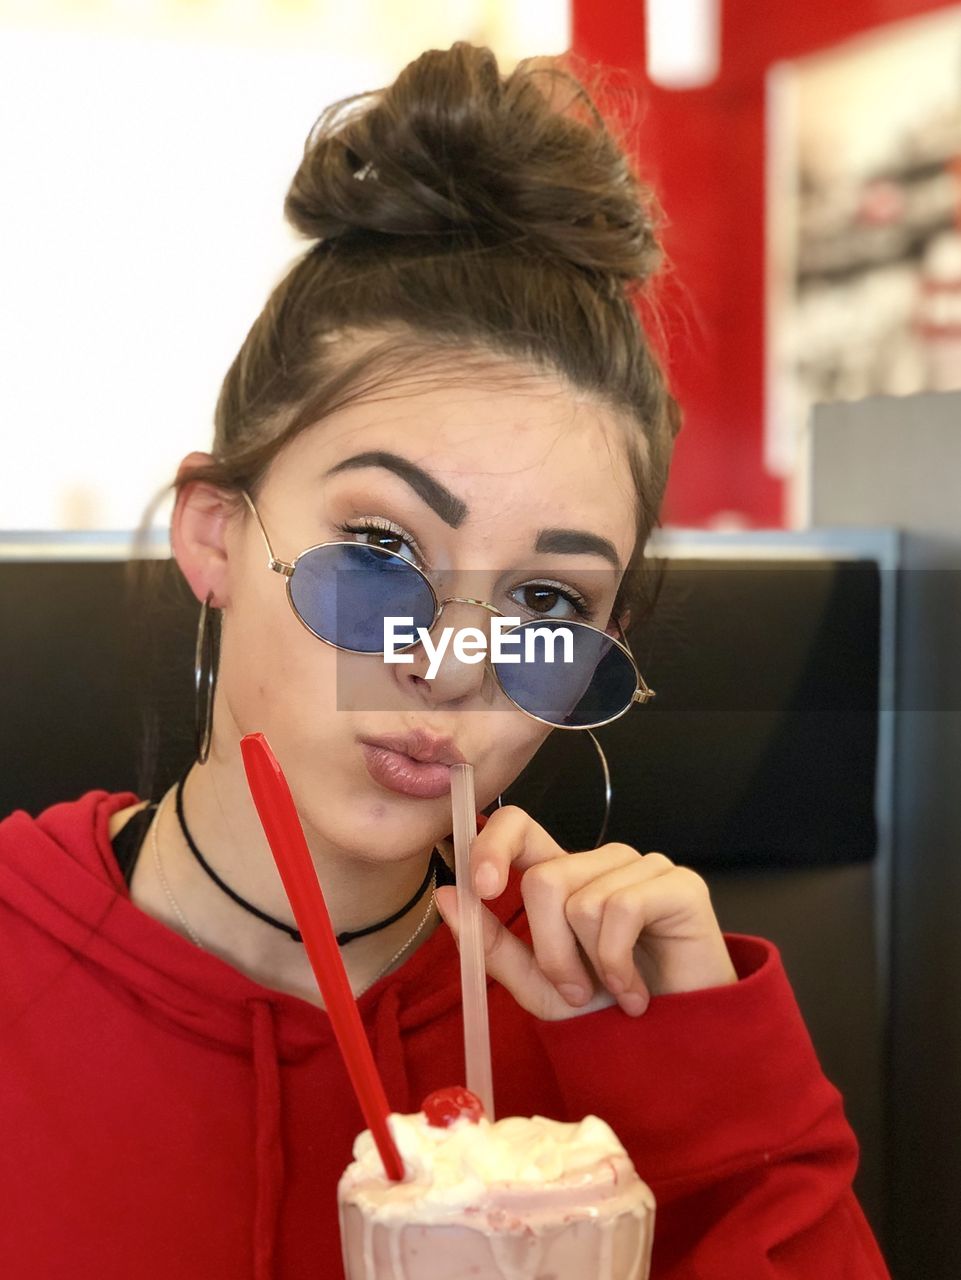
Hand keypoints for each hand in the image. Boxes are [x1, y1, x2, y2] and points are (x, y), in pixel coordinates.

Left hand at [433, 804, 737, 1020]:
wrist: (672, 1043)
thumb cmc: (608, 1009)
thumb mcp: (536, 984)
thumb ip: (490, 943)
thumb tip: (444, 895)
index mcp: (565, 874)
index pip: (520, 826)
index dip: (493, 844)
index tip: (481, 889)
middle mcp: (602, 861)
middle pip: (545, 880)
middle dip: (550, 950)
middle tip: (575, 989)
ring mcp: (642, 867)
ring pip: (582, 901)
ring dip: (590, 964)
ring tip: (614, 989)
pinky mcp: (679, 884)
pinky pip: (623, 910)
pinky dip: (618, 964)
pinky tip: (636, 991)